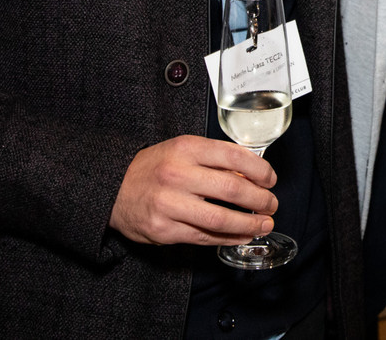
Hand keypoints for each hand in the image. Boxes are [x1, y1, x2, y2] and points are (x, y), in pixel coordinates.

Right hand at [109, 135, 278, 245]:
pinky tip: (242, 235)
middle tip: (271, 205)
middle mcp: (177, 174)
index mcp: (186, 148)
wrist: (113, 188)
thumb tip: (252, 174)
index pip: (234, 156)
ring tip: (263, 224)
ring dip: (249, 224)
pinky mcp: (164, 230)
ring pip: (221, 218)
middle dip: (260, 200)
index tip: (271, 179)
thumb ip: (214, 159)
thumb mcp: (182, 150)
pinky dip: (229, 238)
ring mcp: (169, 204)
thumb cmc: (154, 167)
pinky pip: (205, 237)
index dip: (260, 170)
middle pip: (232, 189)